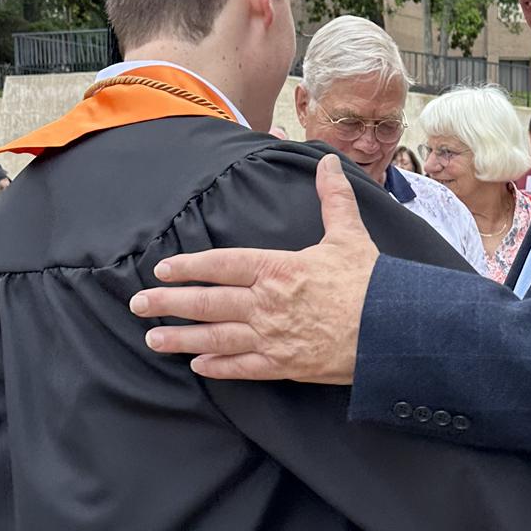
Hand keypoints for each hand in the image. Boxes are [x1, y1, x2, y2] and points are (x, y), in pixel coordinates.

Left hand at [130, 153, 376, 383]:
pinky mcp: (285, 365)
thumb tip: (328, 162)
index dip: (188, 268)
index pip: (220, 265)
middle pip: (207, 303)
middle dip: (168, 304)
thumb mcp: (350, 235)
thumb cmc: (371, 283)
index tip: (162, 270)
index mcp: (277, 269)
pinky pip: (242, 367)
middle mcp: (266, 304)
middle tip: (137, 305)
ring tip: (153, 339)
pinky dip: (218, 367)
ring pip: (216, 338)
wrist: (392, 331)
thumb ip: (332, 199)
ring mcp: (272, 337)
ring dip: (180, 339)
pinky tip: (198, 366)